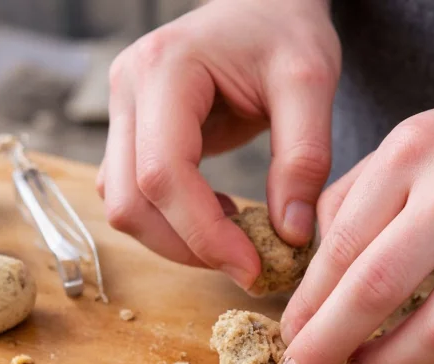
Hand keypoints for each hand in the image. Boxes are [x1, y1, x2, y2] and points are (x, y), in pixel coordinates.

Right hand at [97, 0, 339, 290]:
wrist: (263, 4)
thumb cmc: (286, 31)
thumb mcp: (311, 82)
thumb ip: (304, 157)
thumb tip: (290, 236)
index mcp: (165, 70)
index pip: (164, 174)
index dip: (204, 233)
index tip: (253, 267)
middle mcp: (128, 91)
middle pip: (130, 200)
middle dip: (188, 247)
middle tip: (249, 267)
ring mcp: (122, 113)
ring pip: (124, 206)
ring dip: (177, 241)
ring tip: (239, 238)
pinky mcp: (132, 134)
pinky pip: (135, 196)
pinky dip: (174, 223)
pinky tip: (222, 216)